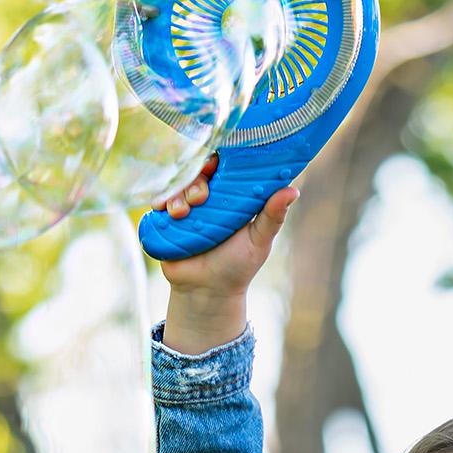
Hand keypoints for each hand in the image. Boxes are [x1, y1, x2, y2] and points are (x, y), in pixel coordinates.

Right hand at [155, 159, 298, 352]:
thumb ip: (272, 217)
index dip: (219, 159)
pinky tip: (165, 210)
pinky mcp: (166, 220)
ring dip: (178, 194)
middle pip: (197, 172)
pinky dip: (161, 201)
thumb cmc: (238, 266)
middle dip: (196, 179)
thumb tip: (293, 191)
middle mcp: (207, 198)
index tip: (217, 162)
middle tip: (202, 197)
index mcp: (230, 197)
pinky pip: (160, 201)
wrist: (207, 292)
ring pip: (177, 185)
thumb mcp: (258, 241)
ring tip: (182, 213)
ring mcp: (186, 207)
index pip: (223, 167)